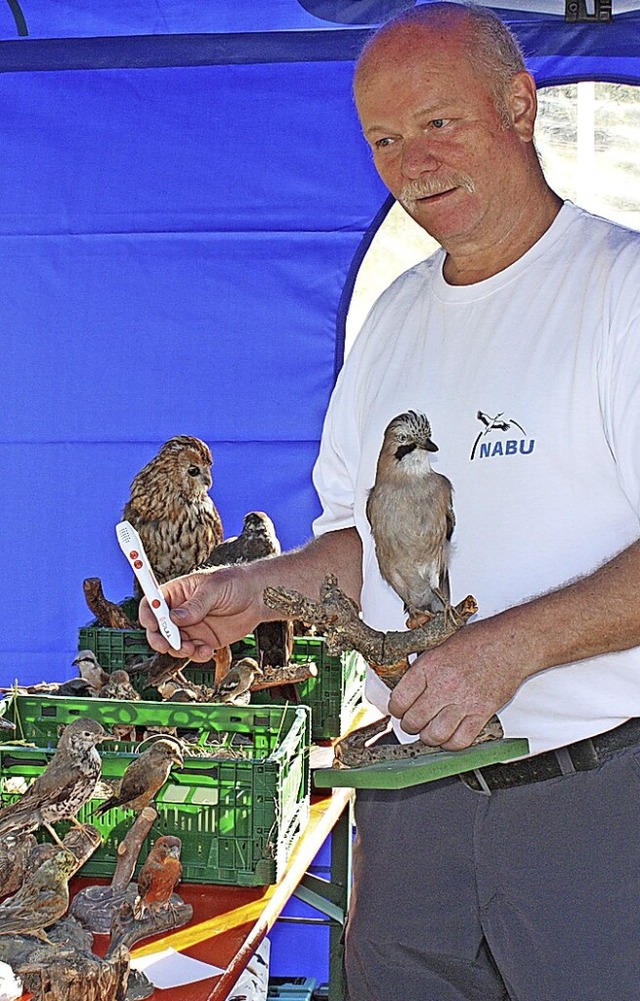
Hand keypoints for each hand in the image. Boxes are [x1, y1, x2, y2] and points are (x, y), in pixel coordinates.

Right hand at [139, 564, 263, 661]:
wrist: (258, 597)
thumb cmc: (235, 583)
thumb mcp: (214, 588)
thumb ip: (196, 604)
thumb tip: (176, 618)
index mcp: (177, 593)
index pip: (152, 603)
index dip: (148, 614)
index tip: (152, 625)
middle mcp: (180, 612)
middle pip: (158, 629)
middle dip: (160, 639)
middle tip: (168, 646)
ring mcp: (191, 627)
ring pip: (174, 644)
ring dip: (179, 650)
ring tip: (193, 648)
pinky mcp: (204, 640)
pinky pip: (193, 652)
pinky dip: (197, 655)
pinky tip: (208, 651)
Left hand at [387, 615, 531, 749]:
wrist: (510, 644)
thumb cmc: (478, 641)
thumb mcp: (440, 644)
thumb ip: (422, 665)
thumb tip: (405, 682)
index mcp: (428, 667)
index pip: (399, 700)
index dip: (396, 709)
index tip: (400, 710)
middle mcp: (443, 686)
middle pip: (413, 721)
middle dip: (410, 725)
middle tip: (414, 721)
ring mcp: (462, 702)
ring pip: (434, 735)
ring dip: (429, 737)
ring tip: (430, 730)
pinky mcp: (481, 714)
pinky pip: (460, 741)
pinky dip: (452, 743)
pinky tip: (450, 735)